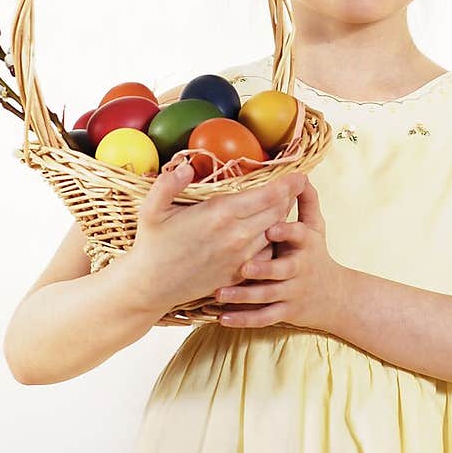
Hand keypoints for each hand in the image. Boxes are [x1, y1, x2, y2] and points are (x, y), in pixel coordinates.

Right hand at [128, 162, 307, 315]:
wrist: (152, 287)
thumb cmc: (152, 245)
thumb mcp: (152, 210)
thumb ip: (168, 184)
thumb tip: (186, 166)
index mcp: (220, 214)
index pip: (266, 195)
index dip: (287, 184)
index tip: (300, 175)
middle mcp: (237, 235)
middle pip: (277, 212)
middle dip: (289, 197)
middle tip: (296, 186)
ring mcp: (241, 257)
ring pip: (274, 232)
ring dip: (282, 218)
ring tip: (285, 205)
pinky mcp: (239, 274)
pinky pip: (266, 254)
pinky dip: (273, 241)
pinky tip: (270, 232)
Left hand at [214, 175, 338, 328]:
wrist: (333, 297)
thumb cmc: (316, 254)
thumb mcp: (316, 227)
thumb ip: (306, 200)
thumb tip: (299, 174)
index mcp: (305, 244)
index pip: (299, 236)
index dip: (287, 232)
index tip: (271, 229)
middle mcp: (300, 269)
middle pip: (283, 270)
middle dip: (264, 269)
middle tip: (242, 267)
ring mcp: (292, 292)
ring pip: (268, 296)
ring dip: (244, 296)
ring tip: (219, 294)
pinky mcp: (285, 313)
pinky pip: (263, 318)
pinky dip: (243, 319)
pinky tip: (222, 319)